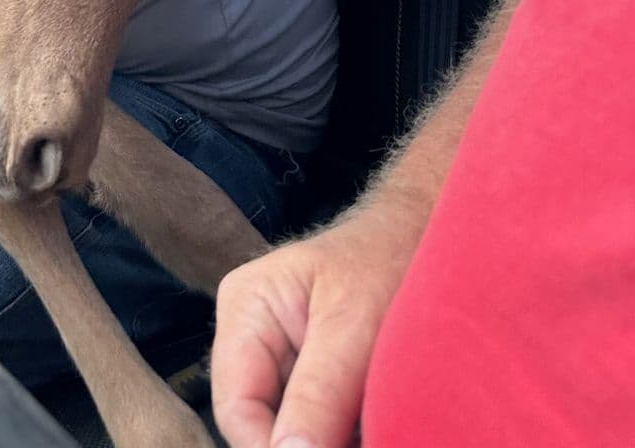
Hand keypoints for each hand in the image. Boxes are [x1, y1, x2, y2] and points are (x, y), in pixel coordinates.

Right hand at [211, 203, 425, 447]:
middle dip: (313, 447)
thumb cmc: (389, 260)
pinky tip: (377, 428)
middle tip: (367, 438)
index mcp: (246, 309)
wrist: (426, 237)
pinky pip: (324, 433)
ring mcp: (285, 363)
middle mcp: (254, 339)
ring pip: (297, 437)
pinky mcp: (317, 384)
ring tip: (377, 428)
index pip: (236, 409)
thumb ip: (319, 394)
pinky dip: (351, 440)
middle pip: (263, 426)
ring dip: (337, 443)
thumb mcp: (354, 325)